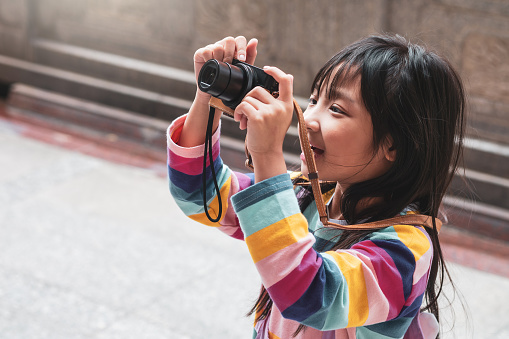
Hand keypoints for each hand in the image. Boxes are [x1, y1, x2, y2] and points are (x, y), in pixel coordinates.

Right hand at [179, 36, 257, 147]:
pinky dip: (209, 59)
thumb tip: (254, 40)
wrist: (214, 94)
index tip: (242, 60)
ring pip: (218, 46)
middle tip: (230, 65)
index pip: (239, 40)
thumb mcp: (242, 70)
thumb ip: (250, 55)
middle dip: (231, 53)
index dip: (241, 48)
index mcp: (234, 48)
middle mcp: (223, 46)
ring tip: (221, 68)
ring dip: (221, 58)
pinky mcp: (200, 53)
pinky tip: (211, 66)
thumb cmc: (229, 81)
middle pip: (229, 40)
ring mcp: (211, 48)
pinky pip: (206, 51)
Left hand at [233, 67, 293, 181]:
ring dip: (242, 108)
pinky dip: (238, 112)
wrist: (267, 153)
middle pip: (259, 89)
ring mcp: (269, 112)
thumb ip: (280, 101)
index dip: (275, 71)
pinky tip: (240, 121)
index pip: (285, 81)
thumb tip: (287, 77)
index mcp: (287, 105)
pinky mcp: (258, 118)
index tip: (266, 69)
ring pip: (248, 98)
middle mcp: (280, 107)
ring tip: (244, 120)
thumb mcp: (281, 117)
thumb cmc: (270, 135)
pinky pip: (243, 105)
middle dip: (249, 98)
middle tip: (247, 112)